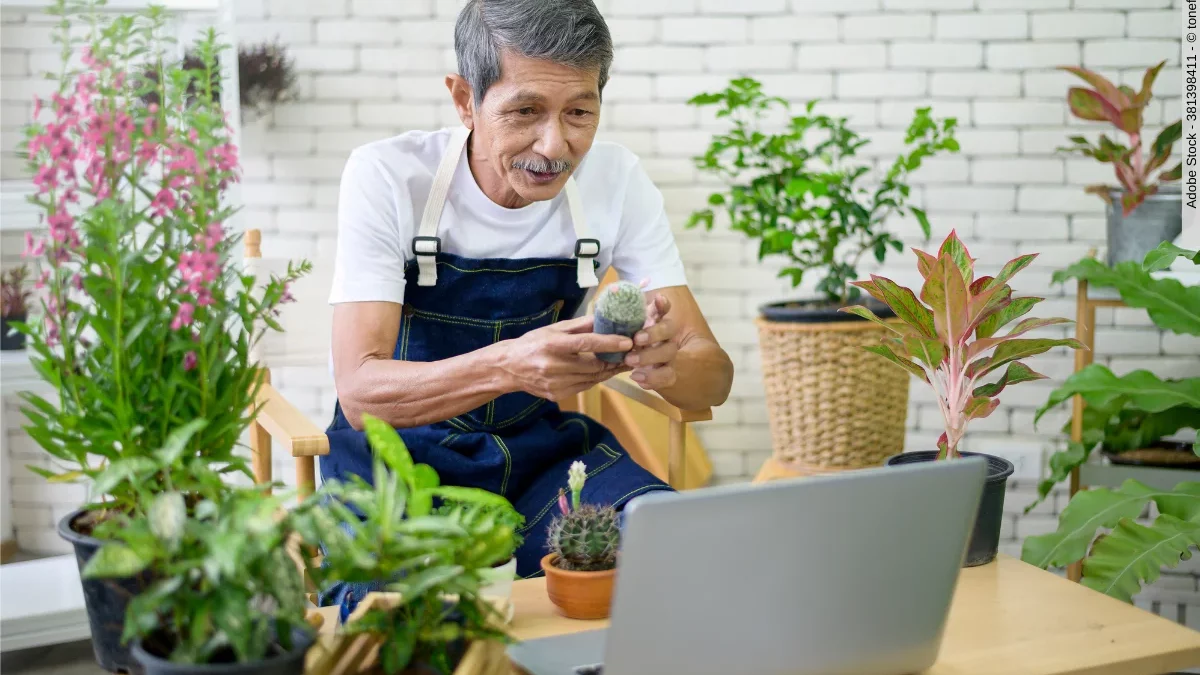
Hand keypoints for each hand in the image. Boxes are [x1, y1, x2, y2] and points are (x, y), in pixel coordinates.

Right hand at [498, 315, 631, 401]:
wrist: (509, 368)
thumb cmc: (533, 343)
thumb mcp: (553, 329)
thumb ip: (579, 325)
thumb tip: (604, 318)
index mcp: (552, 345)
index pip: (585, 344)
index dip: (608, 343)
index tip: (627, 342)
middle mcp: (554, 366)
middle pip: (593, 365)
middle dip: (615, 360)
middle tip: (633, 353)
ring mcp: (556, 383)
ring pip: (592, 378)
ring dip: (610, 371)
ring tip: (623, 362)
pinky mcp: (557, 394)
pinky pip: (584, 386)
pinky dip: (596, 379)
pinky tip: (604, 371)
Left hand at [624, 294, 678, 390]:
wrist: (639, 370)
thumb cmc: (624, 344)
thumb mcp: (620, 331)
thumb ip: (619, 318)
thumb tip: (611, 296)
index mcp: (655, 321)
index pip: (663, 309)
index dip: (662, 304)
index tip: (658, 299)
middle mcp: (666, 335)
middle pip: (669, 329)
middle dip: (654, 333)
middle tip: (637, 339)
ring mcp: (669, 354)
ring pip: (669, 352)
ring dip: (650, 356)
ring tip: (630, 361)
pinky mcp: (668, 373)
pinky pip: (666, 376)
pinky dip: (652, 378)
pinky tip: (637, 378)